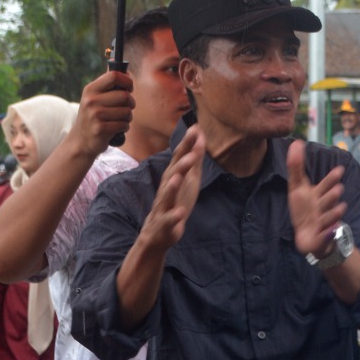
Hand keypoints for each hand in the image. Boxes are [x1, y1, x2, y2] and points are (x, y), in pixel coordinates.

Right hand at [73, 69, 134, 154]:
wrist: (80, 141)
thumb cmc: (93, 117)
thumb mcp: (95, 98)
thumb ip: (108, 87)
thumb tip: (126, 72)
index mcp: (90, 89)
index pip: (114, 76)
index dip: (127, 81)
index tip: (129, 88)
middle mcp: (91, 100)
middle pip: (125, 95)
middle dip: (131, 103)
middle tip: (126, 108)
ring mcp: (95, 115)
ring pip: (127, 112)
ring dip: (128, 118)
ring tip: (119, 120)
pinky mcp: (101, 129)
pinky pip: (124, 125)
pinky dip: (124, 128)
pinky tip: (116, 129)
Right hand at [138, 127, 203, 251]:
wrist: (159, 232)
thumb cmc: (175, 201)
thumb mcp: (189, 179)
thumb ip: (195, 158)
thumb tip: (200, 135)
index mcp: (173, 177)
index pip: (179, 158)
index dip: (187, 143)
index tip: (195, 128)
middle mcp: (167, 188)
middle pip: (173, 173)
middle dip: (182, 161)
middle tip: (192, 150)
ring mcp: (164, 205)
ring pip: (167, 194)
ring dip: (173, 185)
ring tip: (180, 176)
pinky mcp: (165, 223)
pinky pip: (169, 219)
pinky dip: (175, 215)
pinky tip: (181, 212)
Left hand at [286, 140, 346, 257]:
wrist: (308, 236)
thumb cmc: (304, 209)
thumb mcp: (297, 188)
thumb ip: (296, 166)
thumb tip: (297, 142)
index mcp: (318, 196)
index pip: (324, 185)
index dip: (331, 179)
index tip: (339, 169)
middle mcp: (323, 208)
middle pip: (328, 201)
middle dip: (332, 195)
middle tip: (338, 189)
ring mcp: (323, 223)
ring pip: (329, 217)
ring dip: (334, 213)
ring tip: (340, 208)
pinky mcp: (321, 238)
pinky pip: (325, 237)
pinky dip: (328, 234)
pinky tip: (331, 231)